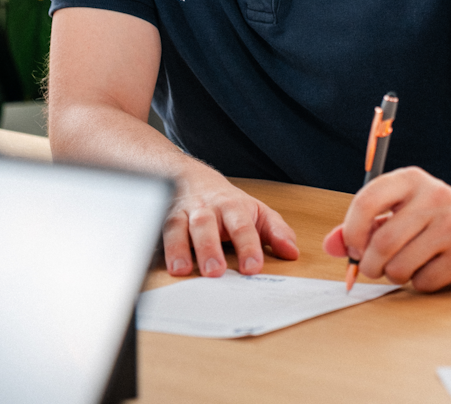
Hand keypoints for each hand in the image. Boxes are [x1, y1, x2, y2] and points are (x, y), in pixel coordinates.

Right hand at [164, 164, 298, 277]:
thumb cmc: (227, 203)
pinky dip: (158, 246)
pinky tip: (158, 262)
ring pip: (178, 227)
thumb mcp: (257, 212)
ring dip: (179, 249)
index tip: (253, 267)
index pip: (242, 226)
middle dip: (210, 248)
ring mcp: (182, 213)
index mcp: (233, 207)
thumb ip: (276, 232)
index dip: (248, 246)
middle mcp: (206, 209)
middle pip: (207, 225)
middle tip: (215, 272)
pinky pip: (157, 231)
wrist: (190, 178)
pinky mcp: (161, 220)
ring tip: (182, 271)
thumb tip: (292, 252)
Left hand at [322, 165, 450, 291]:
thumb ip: (362, 226)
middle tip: (375, 268)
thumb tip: (331, 246)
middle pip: (382, 243)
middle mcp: (434, 198)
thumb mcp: (400, 210)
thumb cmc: (436, 218)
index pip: (367, 201)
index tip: (354, 247)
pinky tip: (432, 268)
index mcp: (412, 179)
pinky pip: (423, 282)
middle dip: (370, 264)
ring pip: (399, 267)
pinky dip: (420, 283)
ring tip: (407, 264)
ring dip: (395, 275)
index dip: (352, 231)